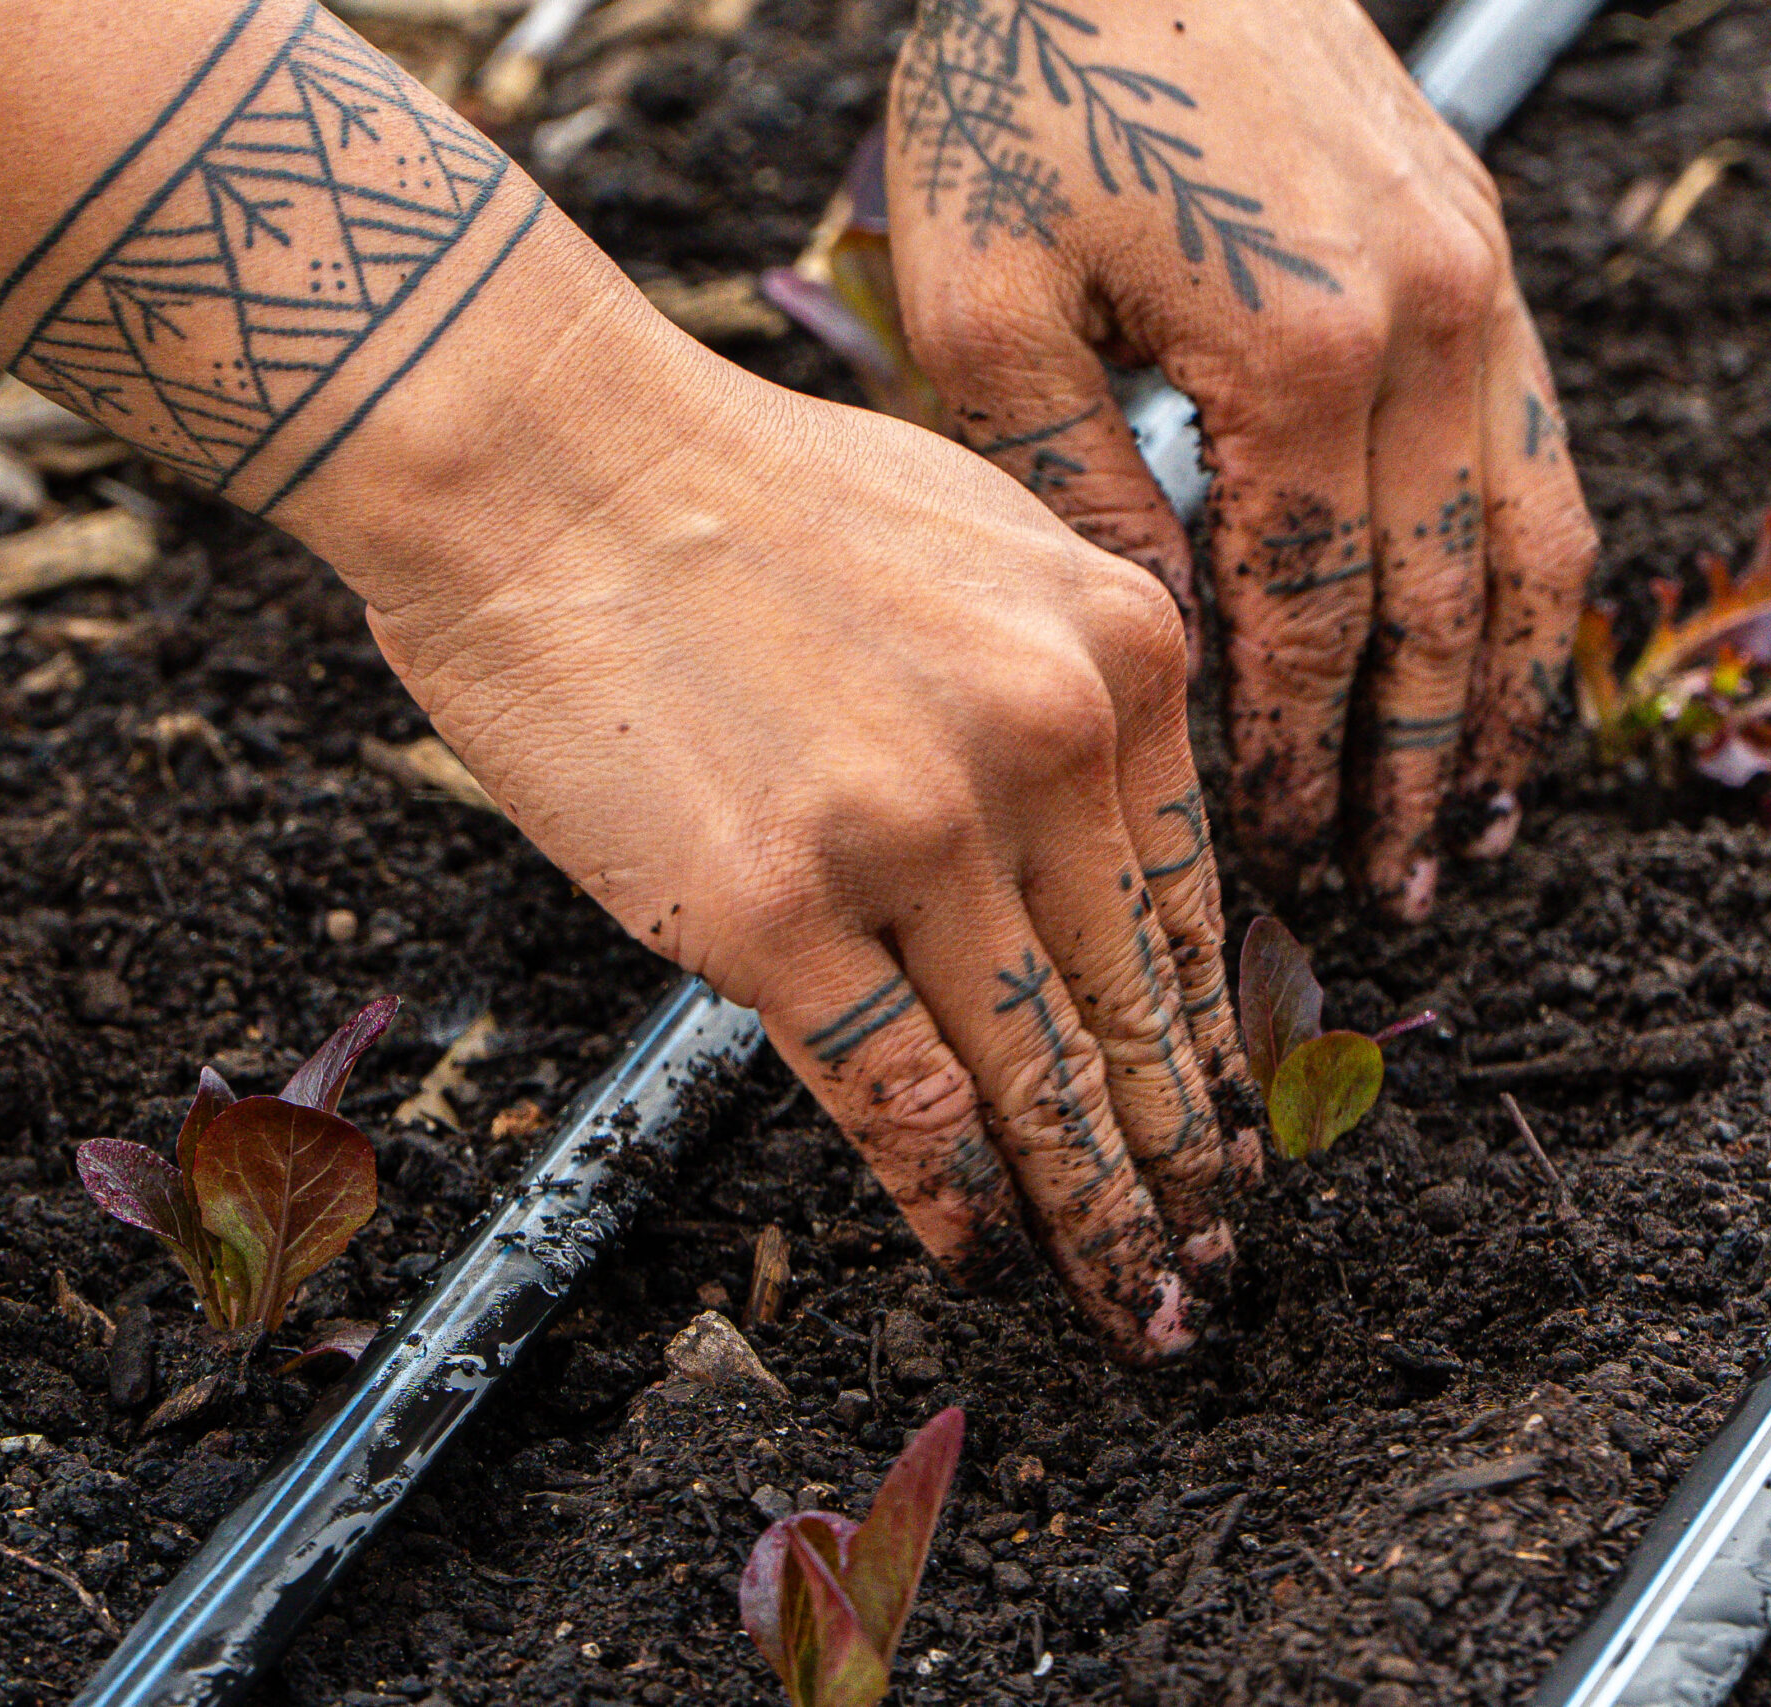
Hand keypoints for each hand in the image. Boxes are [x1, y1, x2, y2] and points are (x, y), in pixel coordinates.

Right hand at [362, 343, 1259, 1364]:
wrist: (542, 451)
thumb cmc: (744, 490)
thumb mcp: (982, 541)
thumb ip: (1070, 692)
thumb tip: (1108, 857)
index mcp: (1119, 649)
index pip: (1189, 898)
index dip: (1209, 1037)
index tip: (1228, 1128)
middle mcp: (1046, 739)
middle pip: (1133, 1001)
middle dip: (1179, 1153)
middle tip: (1214, 1258)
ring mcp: (914, 827)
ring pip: (1032, 1067)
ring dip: (1089, 1206)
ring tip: (1133, 1297)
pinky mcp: (774, 904)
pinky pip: (893, 1087)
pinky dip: (945, 1189)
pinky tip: (979, 1251)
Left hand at [886, 0, 1598, 918]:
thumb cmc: (1028, 83)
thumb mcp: (987, 305)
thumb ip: (1079, 494)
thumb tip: (1162, 649)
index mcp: (1296, 351)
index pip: (1316, 618)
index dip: (1301, 755)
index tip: (1285, 856)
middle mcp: (1426, 324)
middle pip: (1442, 606)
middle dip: (1420, 764)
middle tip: (1404, 885)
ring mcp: (1479, 281)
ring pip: (1532, 539)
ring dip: (1512, 691)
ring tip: (1489, 812)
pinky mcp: (1485, 249)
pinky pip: (1541, 445)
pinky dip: (1536, 570)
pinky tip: (1509, 646)